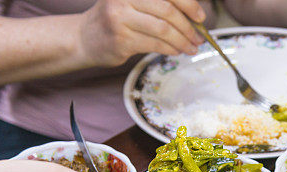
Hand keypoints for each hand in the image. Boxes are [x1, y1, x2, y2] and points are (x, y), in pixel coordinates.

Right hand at [80, 0, 206, 66]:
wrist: (85, 38)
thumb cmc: (116, 19)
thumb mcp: (133, 2)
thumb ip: (159, 4)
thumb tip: (194, 16)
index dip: (189, 4)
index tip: (201, 17)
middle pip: (168, 11)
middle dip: (188, 26)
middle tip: (198, 37)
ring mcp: (121, 18)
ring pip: (163, 30)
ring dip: (182, 41)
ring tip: (191, 47)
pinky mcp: (121, 39)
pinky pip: (155, 45)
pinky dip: (170, 49)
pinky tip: (176, 51)